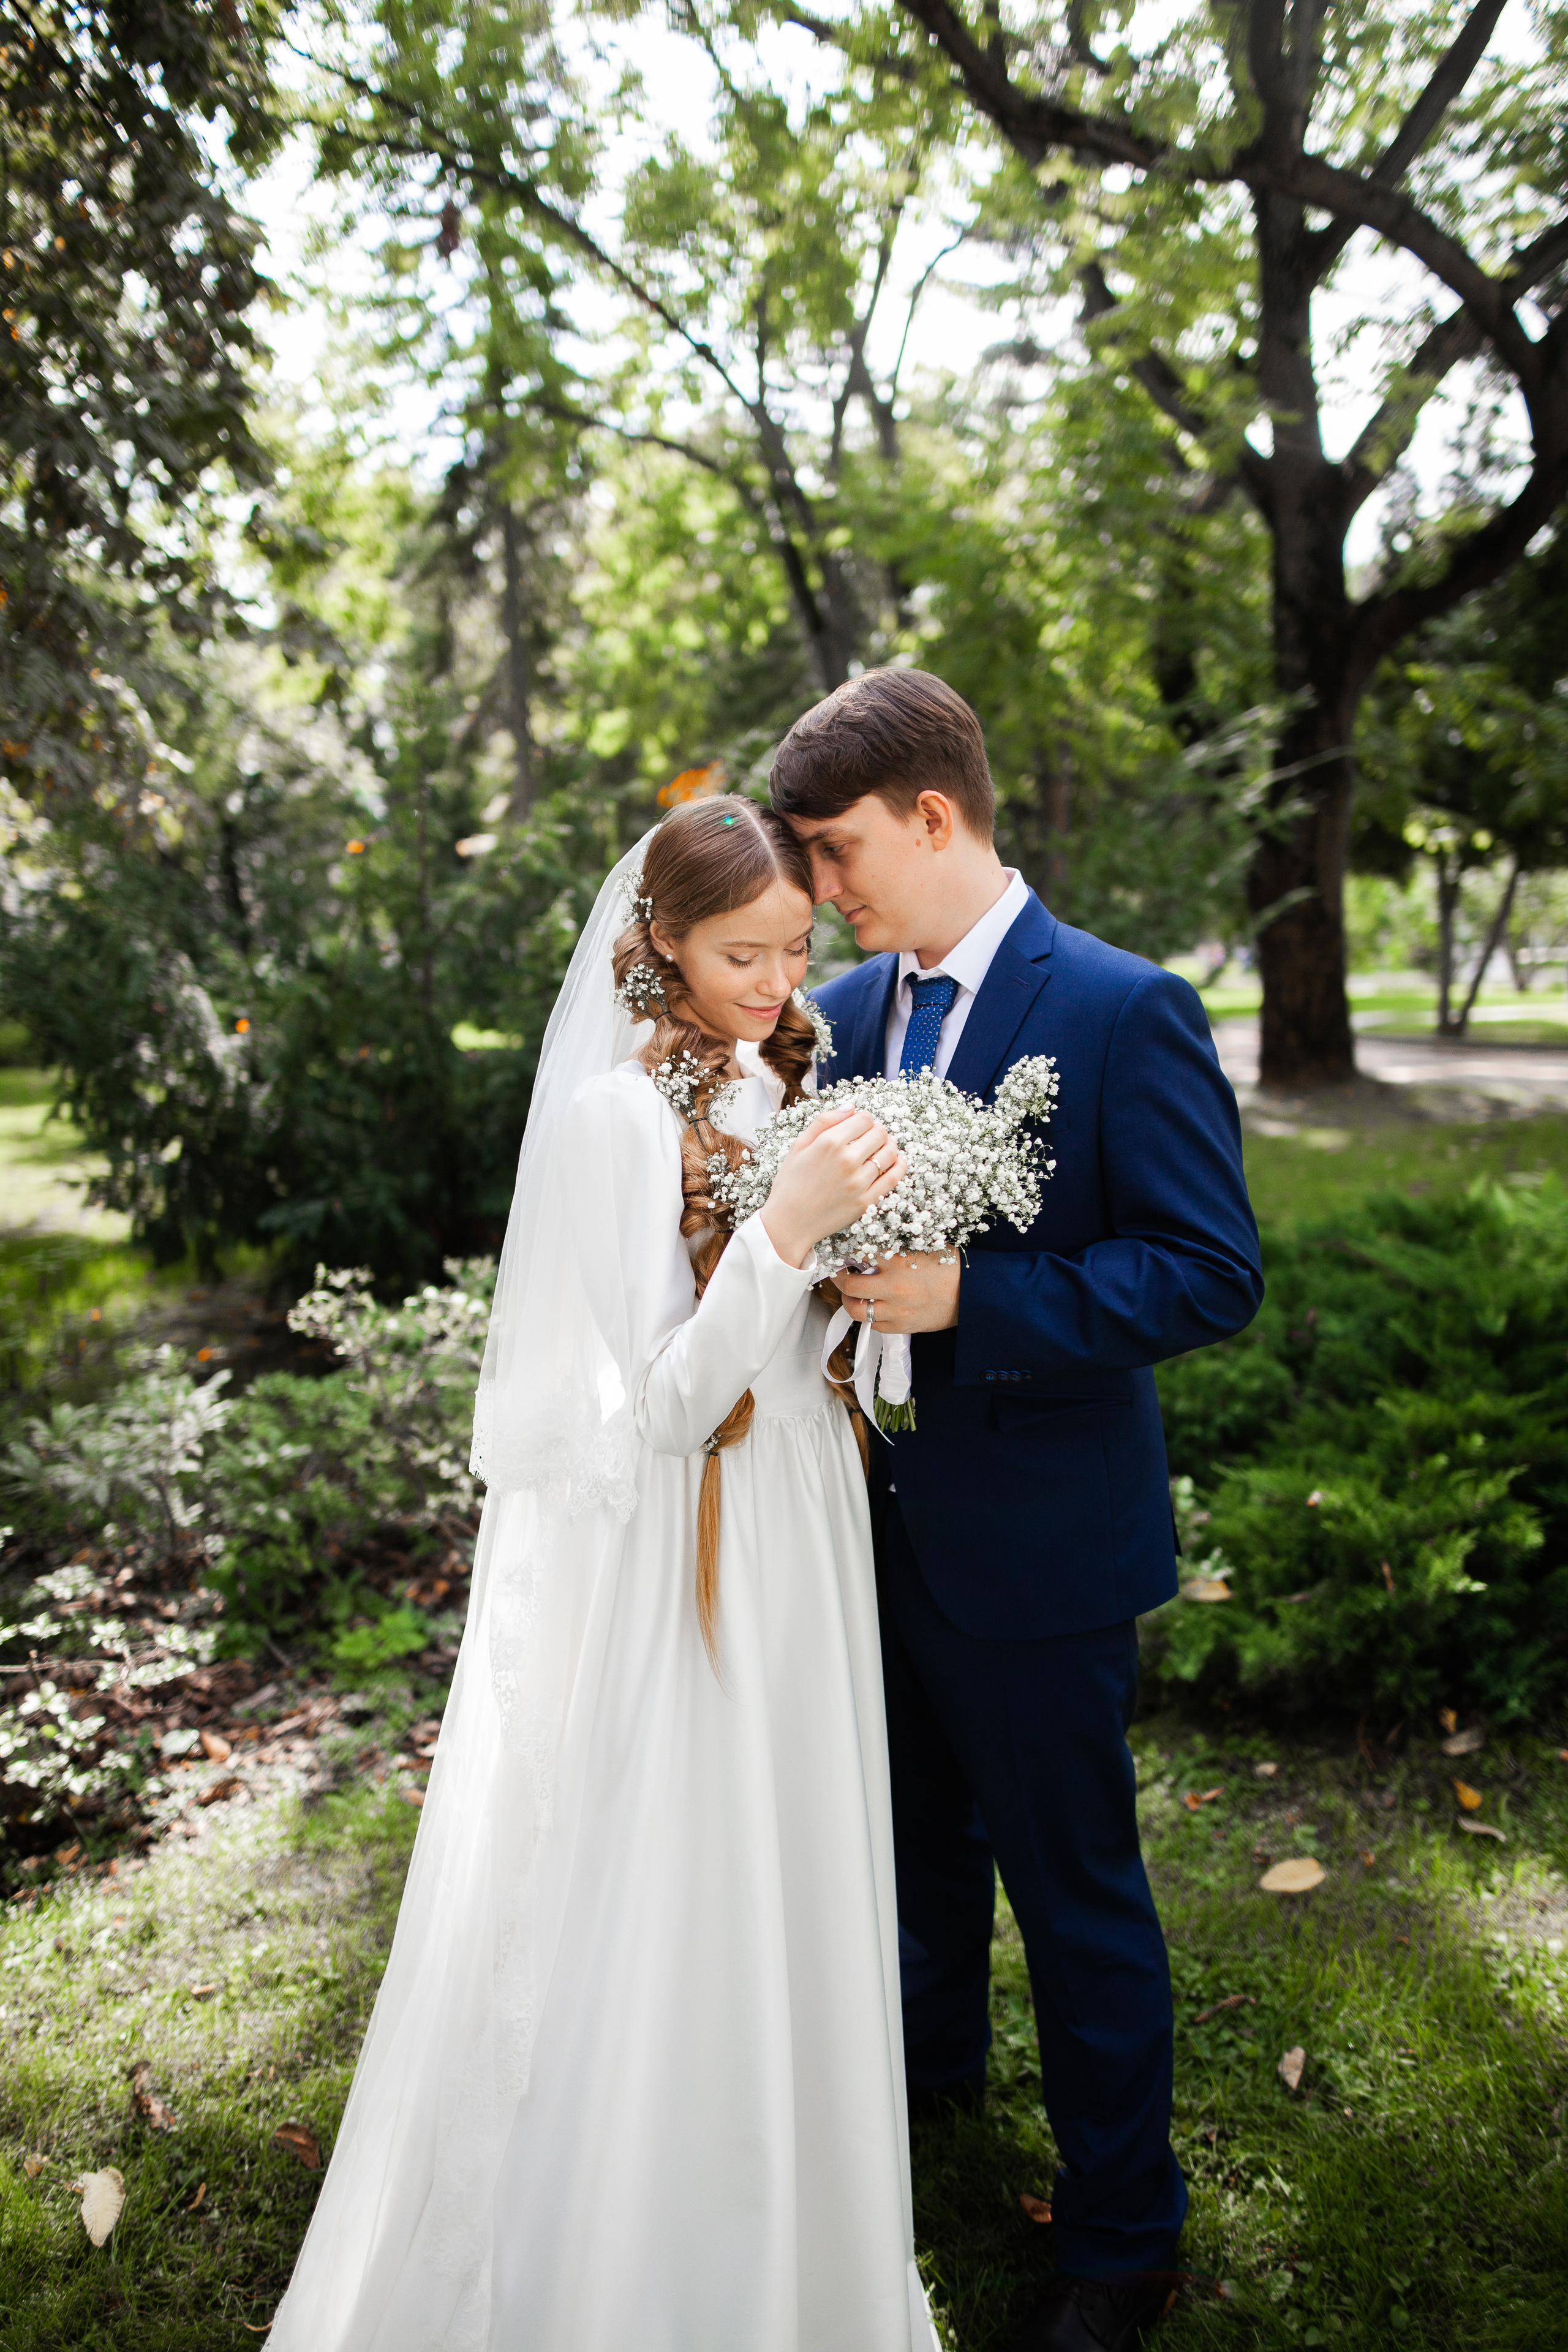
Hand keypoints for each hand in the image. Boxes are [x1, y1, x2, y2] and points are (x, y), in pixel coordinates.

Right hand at [760, 1107, 906, 1268]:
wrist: (789, 1223)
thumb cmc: (790, 1183)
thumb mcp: (799, 1146)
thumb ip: (824, 1121)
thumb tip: (851, 1107)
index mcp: (829, 1143)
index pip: (864, 1118)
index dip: (865, 1118)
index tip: (861, 1125)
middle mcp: (847, 1160)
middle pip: (880, 1133)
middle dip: (878, 1131)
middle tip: (872, 1136)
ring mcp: (858, 1182)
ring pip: (889, 1153)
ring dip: (889, 1146)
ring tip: (883, 1147)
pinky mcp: (866, 1201)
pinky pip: (893, 1178)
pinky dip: (900, 1165)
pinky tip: (899, 1160)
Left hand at [838, 1251, 960, 1334]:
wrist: (972, 1294)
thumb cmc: (950, 1267)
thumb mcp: (921, 1247)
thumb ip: (894, 1247)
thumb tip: (869, 1243)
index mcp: (898, 1261)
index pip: (858, 1253)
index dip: (845, 1250)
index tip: (840, 1249)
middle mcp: (893, 1287)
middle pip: (849, 1285)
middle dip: (839, 1278)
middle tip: (838, 1272)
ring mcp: (896, 1310)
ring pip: (856, 1310)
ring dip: (849, 1301)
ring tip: (850, 1293)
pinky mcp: (902, 1326)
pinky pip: (874, 1325)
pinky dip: (870, 1316)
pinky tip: (873, 1306)